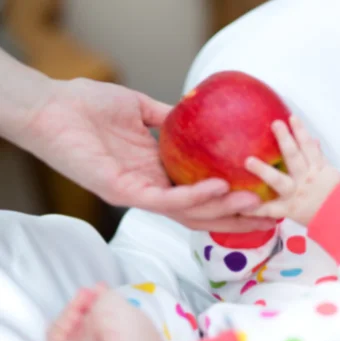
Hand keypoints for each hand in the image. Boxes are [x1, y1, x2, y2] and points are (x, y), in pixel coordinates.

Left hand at [23, 78, 273, 231]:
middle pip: (199, 212)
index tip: (259, 195)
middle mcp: (151, 188)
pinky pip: (166, 199)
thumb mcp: (140, 109)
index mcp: (157, 172)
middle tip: (268, 212)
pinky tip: (219, 187)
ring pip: (187, 212)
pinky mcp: (124, 191)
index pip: (199, 194)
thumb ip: (168, 117)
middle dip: (233, 216)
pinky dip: (195, 196)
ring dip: (222, 210)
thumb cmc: (89, 105)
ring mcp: (138, 193)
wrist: (52, 106)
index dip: (228, 199)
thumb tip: (198, 113)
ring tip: (253, 202)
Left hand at [243, 116, 339, 225]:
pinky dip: (255, 209)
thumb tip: (314, 139)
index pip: (309, 147)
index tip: (291, 117)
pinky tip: (241, 207)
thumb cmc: (336, 197)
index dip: (301, 132)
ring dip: (263, 170)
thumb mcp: (331, 174)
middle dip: (285, 140)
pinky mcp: (289, 210)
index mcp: (318, 169)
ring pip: (279, 181)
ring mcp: (297, 194)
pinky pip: (270, 209)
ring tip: (249, 160)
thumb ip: (319, 158)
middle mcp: (307, 179)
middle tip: (274, 124)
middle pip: (294, 157)